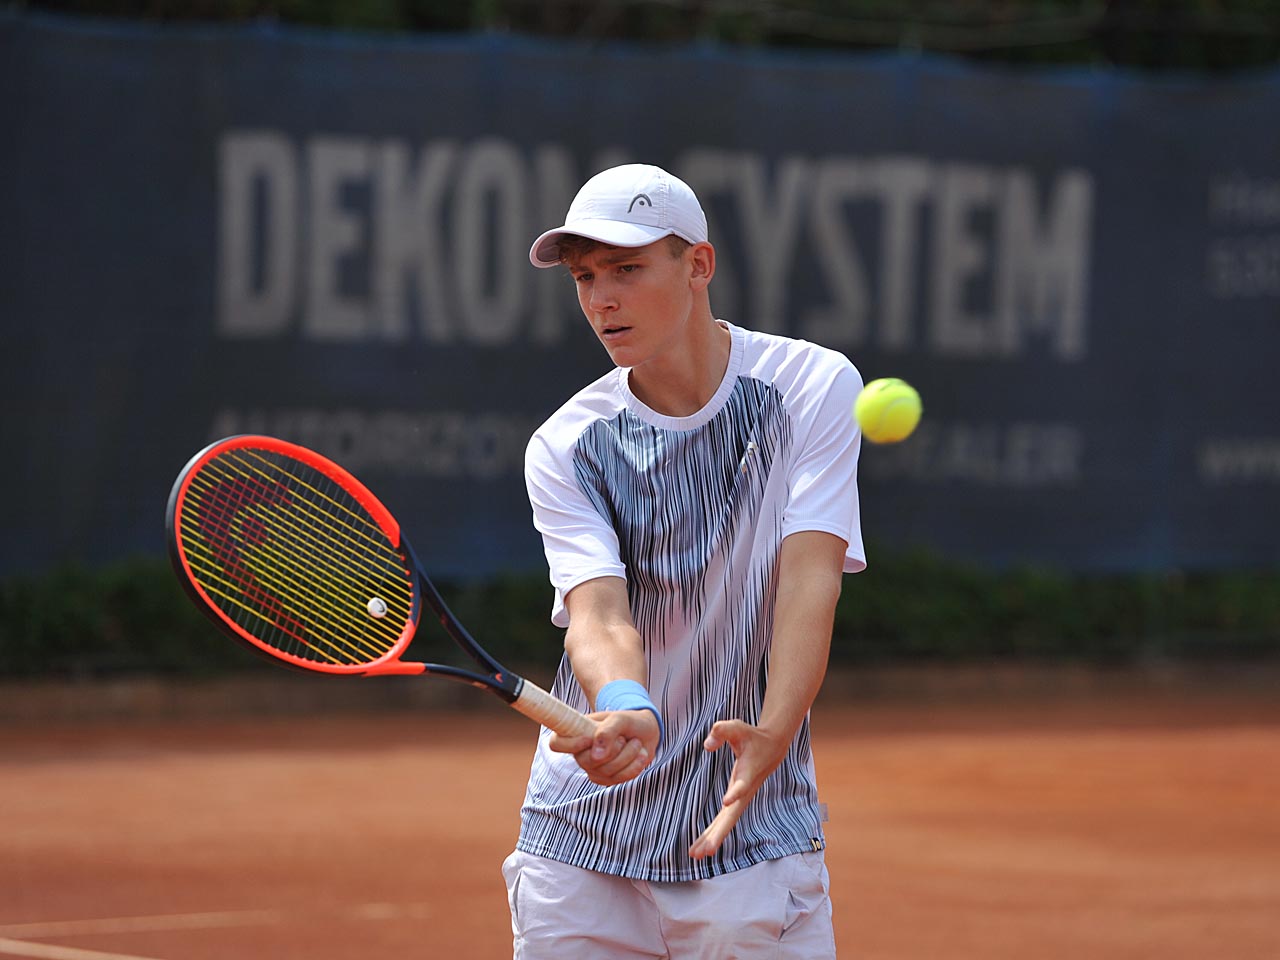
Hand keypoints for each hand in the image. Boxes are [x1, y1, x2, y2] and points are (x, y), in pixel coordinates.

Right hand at [549, 708, 660, 785]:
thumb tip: (596, 756)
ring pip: (605, 771)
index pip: (556, 743)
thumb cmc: (628, 722)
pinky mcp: (607, 779)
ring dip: (627, 755)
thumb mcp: (620, 718)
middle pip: (585, 761)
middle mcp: (581, 752)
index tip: (589, 738)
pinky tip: (640, 755)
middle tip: (623, 737)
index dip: (570, 744)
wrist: (645, 732)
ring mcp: (593, 768)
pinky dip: (634, 766)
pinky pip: (618, 779)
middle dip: (612, 750)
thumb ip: (607, 732)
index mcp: (577, 732)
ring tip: (635, 743)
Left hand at [689, 719, 789, 859]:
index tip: (726, 801)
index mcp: (747, 774)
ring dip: (711, 838)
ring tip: (694, 855)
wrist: (771, 748)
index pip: (742, 785)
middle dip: (719, 834)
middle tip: (706, 851)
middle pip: (732, 816)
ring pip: (726, 823)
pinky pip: (722, 821)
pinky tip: (699, 847)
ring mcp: (740, 799)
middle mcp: (744, 792)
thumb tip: (707, 745)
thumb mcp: (737, 727)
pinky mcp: (735, 802)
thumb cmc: (752, 736)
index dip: (735, 792)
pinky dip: (711, 833)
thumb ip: (721, 730)